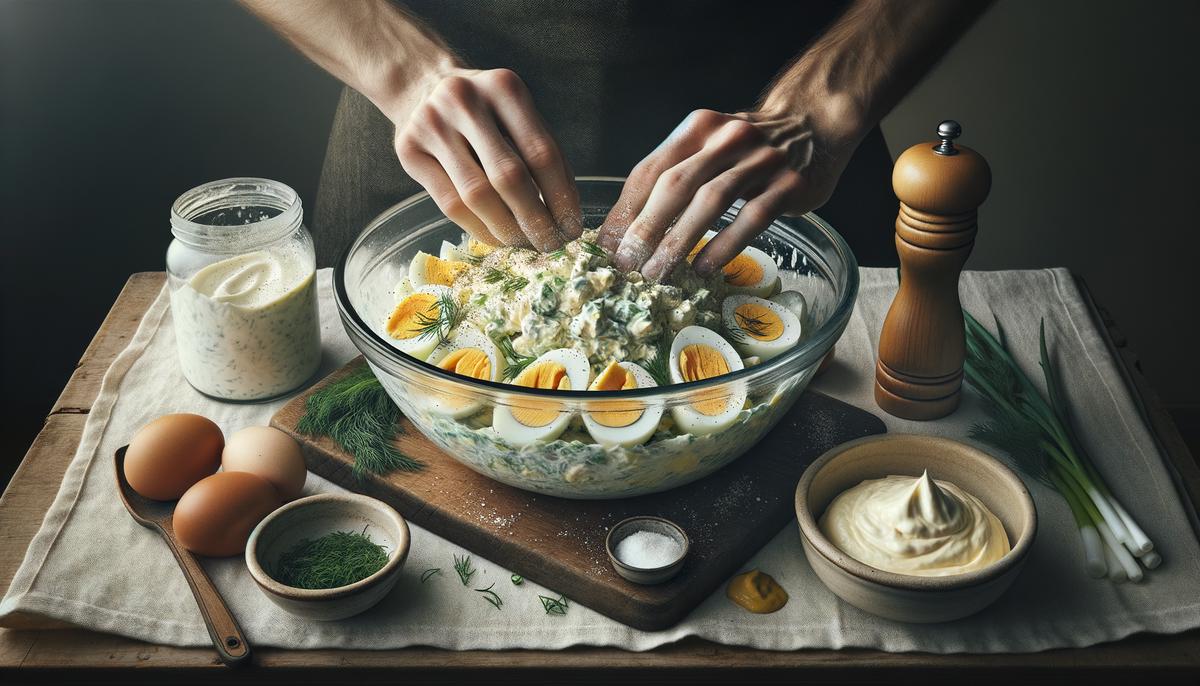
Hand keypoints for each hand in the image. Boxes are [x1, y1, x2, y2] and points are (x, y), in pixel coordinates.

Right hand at [392, 67, 581, 250]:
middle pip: (509, 176)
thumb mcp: (517, 114)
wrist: (423, 86)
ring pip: (476, 195)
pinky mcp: (408, 150)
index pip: (541, 153)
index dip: (561, 197)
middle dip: (535, 220)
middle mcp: (464, 101)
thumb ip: (542, 153)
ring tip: (526, 245)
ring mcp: (431, 125)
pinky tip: (498, 239)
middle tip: (551, 245)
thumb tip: (566, 213)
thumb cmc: (485, 109)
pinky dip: (479, 228)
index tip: (572, 227)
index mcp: (504, 88)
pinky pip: (450, 204)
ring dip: (507, 230)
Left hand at [598, 106, 860, 280]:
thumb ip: (672, 177)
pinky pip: (752, 217)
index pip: (650, 170)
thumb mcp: (707, 148)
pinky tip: (703, 268)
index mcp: (697, 128)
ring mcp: (762, 159)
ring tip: (658, 273)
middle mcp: (727, 138)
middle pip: (675, 184)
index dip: (625, 209)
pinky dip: (724, 245)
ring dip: (678, 241)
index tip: (607, 245)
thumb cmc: (747, 150)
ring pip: (711, 201)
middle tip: (626, 265)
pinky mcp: (790, 183)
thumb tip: (625, 231)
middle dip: (646, 228)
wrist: (813, 124)